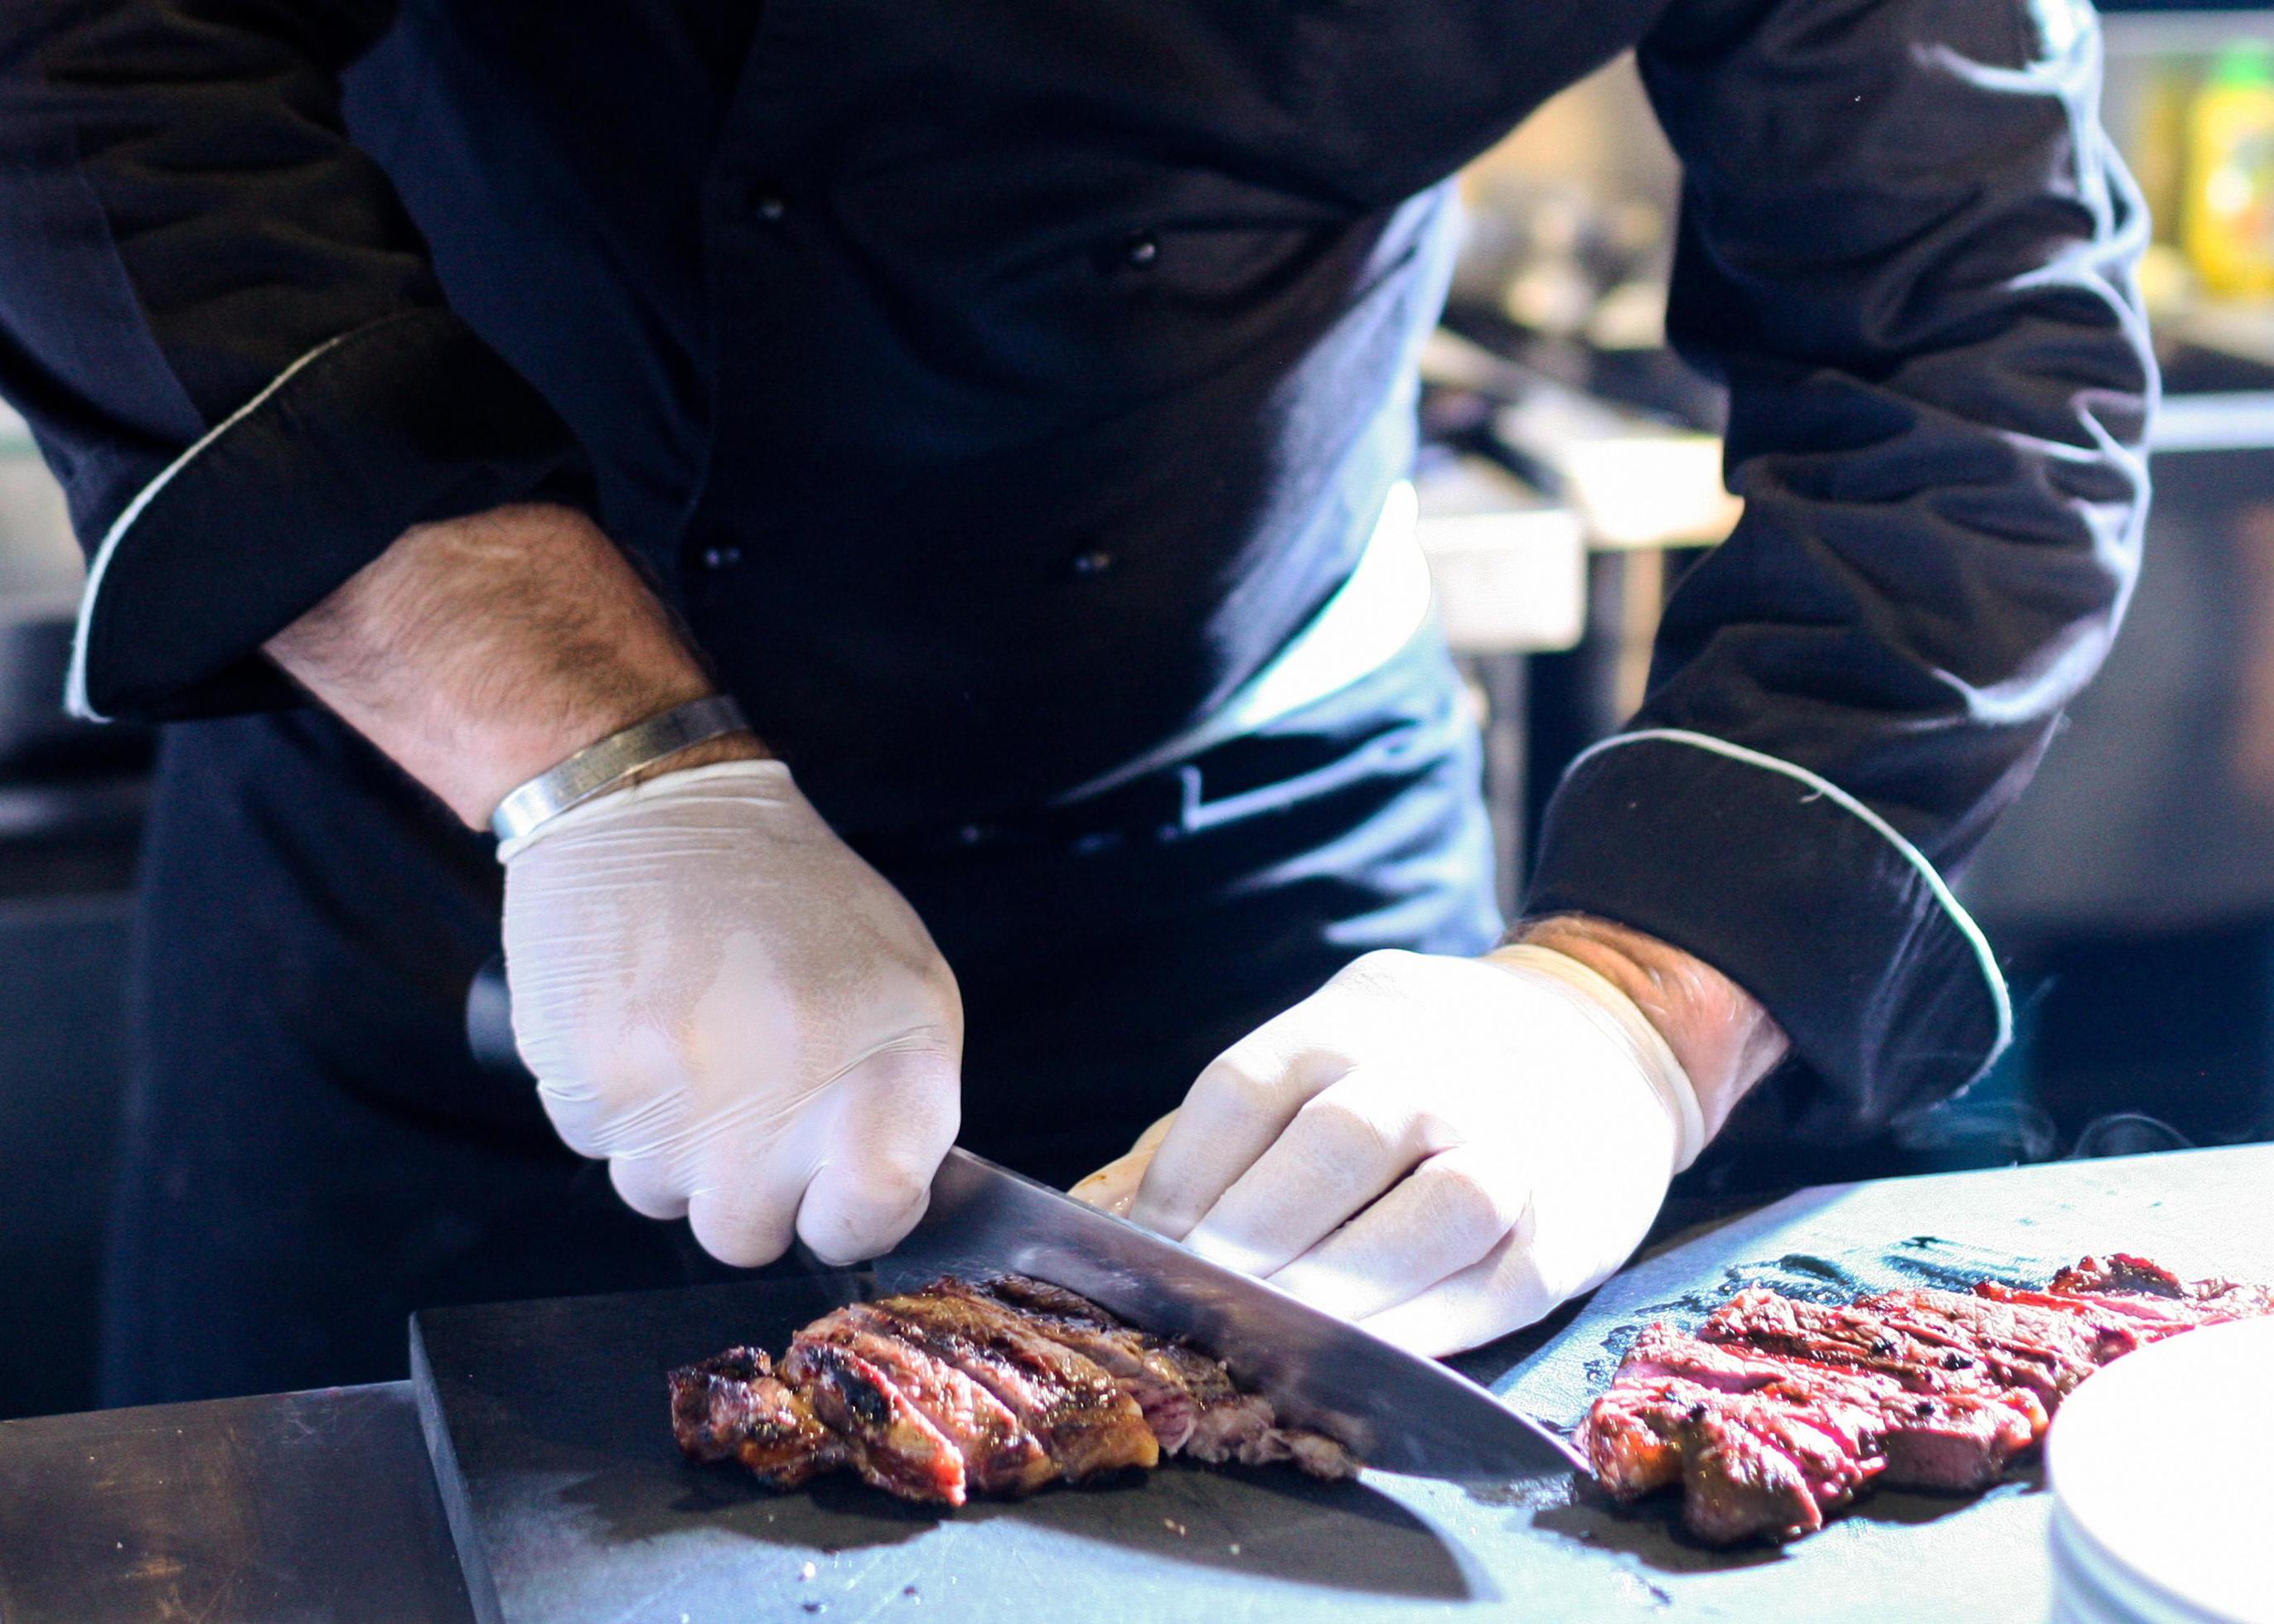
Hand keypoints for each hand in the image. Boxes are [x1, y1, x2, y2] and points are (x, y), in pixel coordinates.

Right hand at [501, 759, 961, 1266]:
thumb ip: (902, 1101)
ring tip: (693, 1042)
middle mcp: (789, 1091)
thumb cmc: (788, 896)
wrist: (652, 810)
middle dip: (746, 1189)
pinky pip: (598, 1148)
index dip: (849, 1216)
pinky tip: (640, 1026)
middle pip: (748, 1236)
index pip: (871, 1217)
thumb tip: (881, 1202)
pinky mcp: (592, 1083)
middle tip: (749, 1100)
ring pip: (662, 1197)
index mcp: (889, 1061)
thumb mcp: (900, 979)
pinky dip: (615, 1105)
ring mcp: (683, 1096)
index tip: (837, 1187)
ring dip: (674, 1144)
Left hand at [1095, 925, 1783, 1355]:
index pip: (1251, 1085)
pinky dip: (1427, 1329)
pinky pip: (1498, 1283)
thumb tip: (1104, 1213)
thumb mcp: (1332, 1043)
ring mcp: (1518, 1142)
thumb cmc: (1425, 1061)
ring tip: (1270, 1336)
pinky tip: (1362, 1357)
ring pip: (1434, 1211)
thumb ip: (1224, 1130)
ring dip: (1341, 1288)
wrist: (1606, 1038)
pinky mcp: (1574, 1224)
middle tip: (1195, 1301)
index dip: (1186, 1172)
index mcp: (1358, 1014)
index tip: (1143, 1243)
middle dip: (1253, 1237)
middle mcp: (1441, 1067)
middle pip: (1337, 1146)